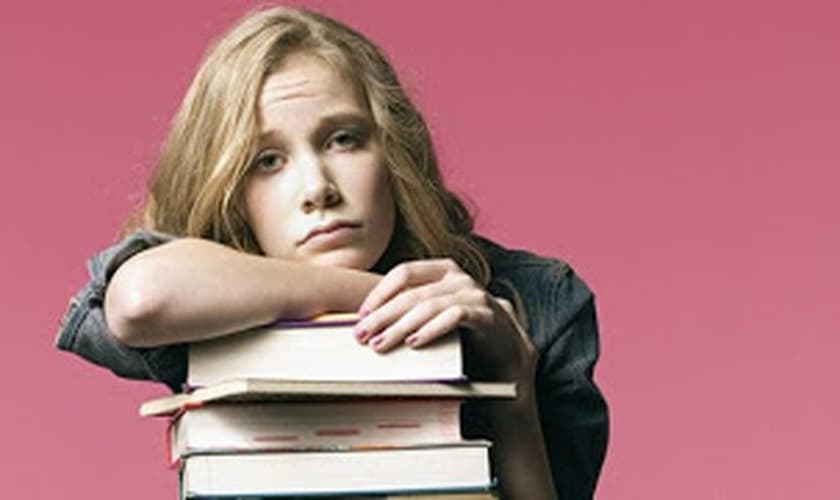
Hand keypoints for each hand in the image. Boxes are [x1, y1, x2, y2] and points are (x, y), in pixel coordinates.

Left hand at [355, 259, 536, 382]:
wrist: (506, 352)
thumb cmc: (465, 333)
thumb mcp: (434, 316)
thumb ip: (410, 310)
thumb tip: (369, 321)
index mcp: (443, 270)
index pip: (404, 272)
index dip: (380, 293)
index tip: (360, 315)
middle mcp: (459, 277)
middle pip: (412, 293)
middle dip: (382, 315)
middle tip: (362, 334)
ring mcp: (474, 293)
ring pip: (429, 305)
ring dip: (400, 326)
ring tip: (382, 343)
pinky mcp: (486, 313)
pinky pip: (454, 317)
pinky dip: (431, 329)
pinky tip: (415, 343)